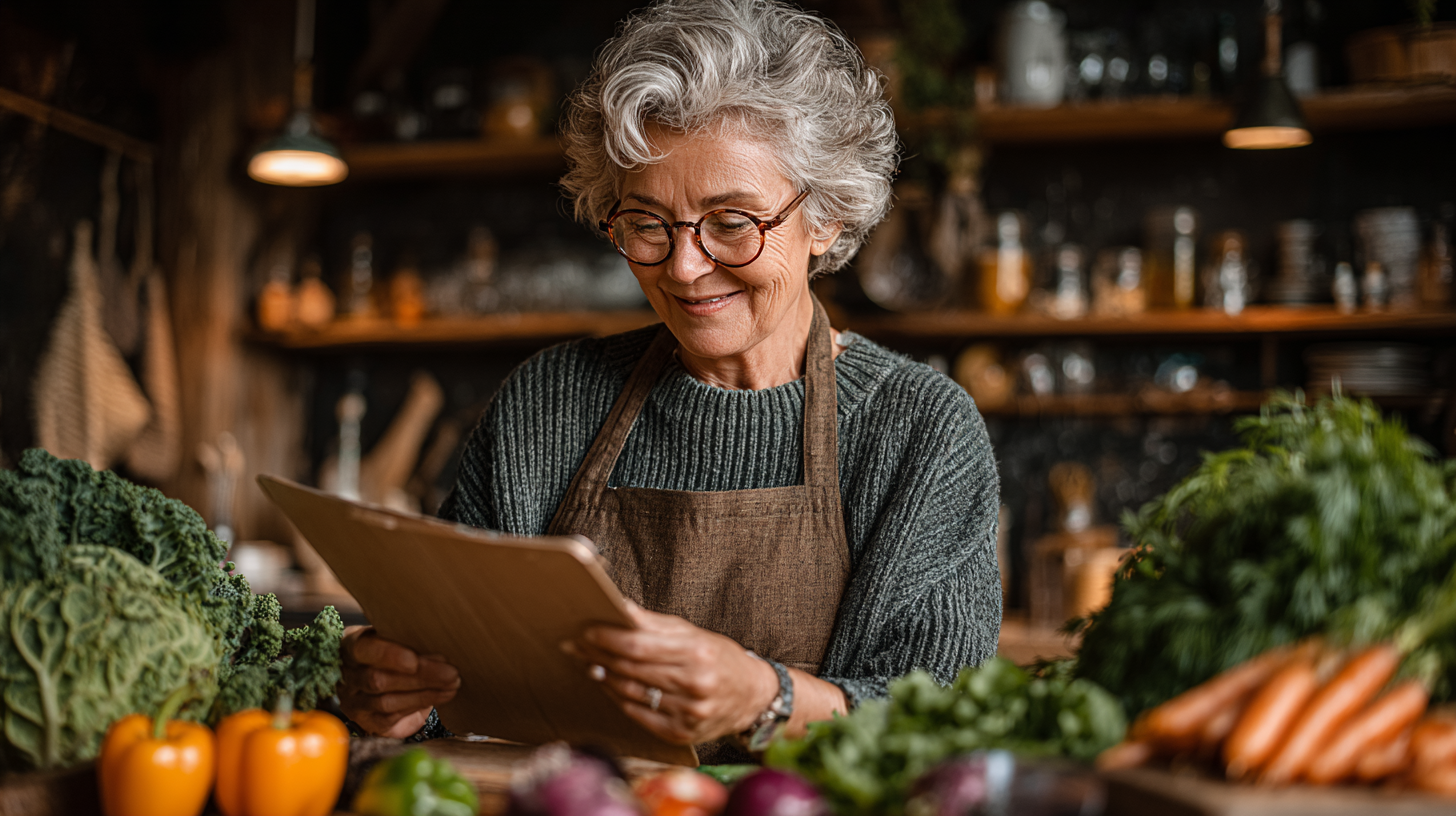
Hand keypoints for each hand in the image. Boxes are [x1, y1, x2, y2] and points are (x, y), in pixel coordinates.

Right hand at [338, 625, 460, 737]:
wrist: (384, 681)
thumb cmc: (396, 651)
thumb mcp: (397, 638)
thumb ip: (410, 639)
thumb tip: (441, 641)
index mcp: (351, 646)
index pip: (363, 649)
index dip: (388, 655)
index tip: (414, 660)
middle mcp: (348, 675)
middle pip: (378, 679)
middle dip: (419, 677)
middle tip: (451, 672)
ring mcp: (354, 701)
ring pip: (386, 701)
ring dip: (424, 693)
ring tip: (452, 684)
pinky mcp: (368, 721)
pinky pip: (391, 718)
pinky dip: (419, 705)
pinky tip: (442, 696)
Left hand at [562, 603, 778, 744]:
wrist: (753, 697)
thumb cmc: (721, 659)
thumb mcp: (694, 634)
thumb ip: (655, 624)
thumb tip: (621, 609)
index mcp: (697, 653)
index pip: (638, 645)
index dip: (607, 638)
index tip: (587, 630)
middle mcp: (694, 685)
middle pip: (631, 668)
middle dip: (599, 655)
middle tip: (577, 645)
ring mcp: (687, 713)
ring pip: (630, 692)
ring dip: (604, 676)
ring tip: (588, 662)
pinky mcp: (680, 734)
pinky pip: (638, 714)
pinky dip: (618, 697)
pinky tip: (608, 684)